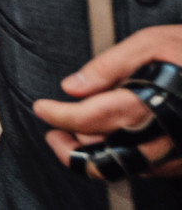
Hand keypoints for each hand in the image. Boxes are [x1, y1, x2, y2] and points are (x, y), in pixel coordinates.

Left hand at [33, 25, 181, 178]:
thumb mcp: (152, 42)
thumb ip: (109, 64)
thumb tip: (73, 85)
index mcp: (151, 101)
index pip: (91, 117)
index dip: (59, 115)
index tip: (42, 108)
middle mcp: (165, 133)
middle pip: (107, 157)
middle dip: (71, 149)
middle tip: (53, 135)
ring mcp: (179, 152)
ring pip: (128, 168)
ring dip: (96, 157)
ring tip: (76, 138)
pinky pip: (152, 168)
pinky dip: (126, 158)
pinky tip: (113, 141)